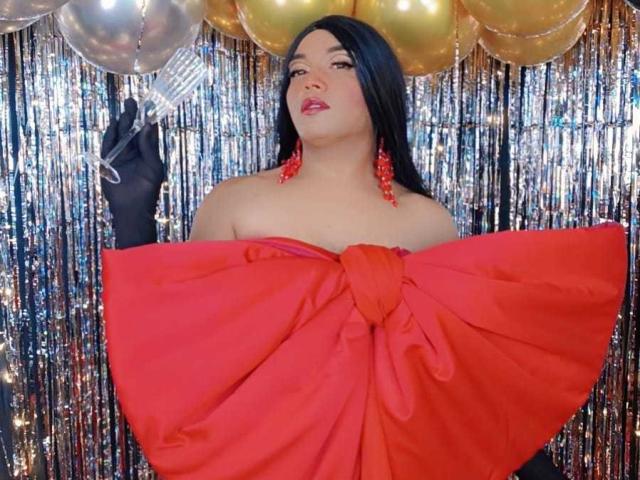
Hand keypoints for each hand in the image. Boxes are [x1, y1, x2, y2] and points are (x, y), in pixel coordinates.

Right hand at [100, 97, 164, 217]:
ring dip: (123, 123)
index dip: (147, 118)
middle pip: (132, 130)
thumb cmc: (148, 189)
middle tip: (132, 101)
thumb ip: (150, 147)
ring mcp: (121, 155)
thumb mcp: (154, 166)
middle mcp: (134, 151)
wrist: (132, 208)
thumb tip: (148, 126)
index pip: (148, 132)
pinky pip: (109, 145)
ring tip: (126, 110)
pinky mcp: (109, 161)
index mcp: (148, 152)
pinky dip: (111, 135)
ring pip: (121, 135)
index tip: (149, 105)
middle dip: (133, 116)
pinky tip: (115, 124)